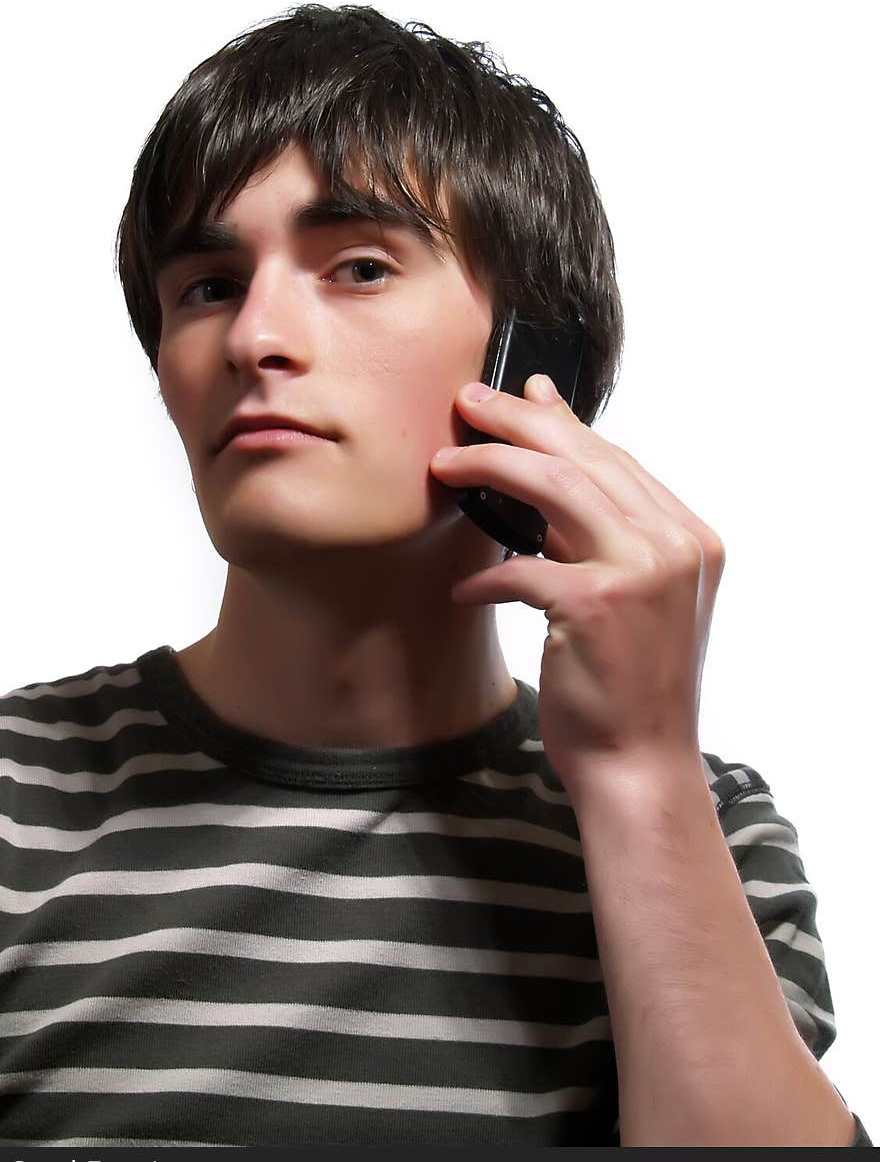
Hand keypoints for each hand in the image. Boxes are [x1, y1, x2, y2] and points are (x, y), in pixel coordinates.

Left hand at [429, 376, 725, 793]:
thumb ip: (600, 537)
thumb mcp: (629, 599)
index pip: (616, 460)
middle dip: (518, 421)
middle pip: (586, 456)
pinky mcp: (599, 605)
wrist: (641, 768)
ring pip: (557, 486)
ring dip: (493, 466)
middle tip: (467, 402)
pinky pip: (524, 568)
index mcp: (690, 538)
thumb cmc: (627, 687)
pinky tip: (464, 592)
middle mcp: (677, 544)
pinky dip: (487, 577)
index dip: (561, 422)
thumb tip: (549, 471)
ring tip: (447, 463)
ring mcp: (643, 571)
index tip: (520, 393)